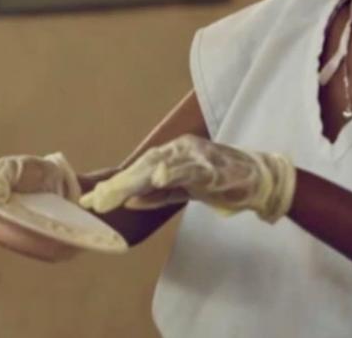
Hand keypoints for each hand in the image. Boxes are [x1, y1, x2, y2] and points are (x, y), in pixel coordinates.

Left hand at [78, 134, 296, 222]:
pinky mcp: (214, 165)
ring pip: (160, 166)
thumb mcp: (184, 192)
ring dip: (136, 180)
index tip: (91, 200)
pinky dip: (174, 172)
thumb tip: (129, 201)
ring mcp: (196, 155)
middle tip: (95, 201)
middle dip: (117, 185)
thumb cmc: (222, 184)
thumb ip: (157, 195)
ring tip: (113, 193)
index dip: (114, 184)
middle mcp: (180, 150)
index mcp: (171, 155)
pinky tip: (158, 178)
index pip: (136, 170)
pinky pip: (191, 169)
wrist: (260, 179)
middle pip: (142, 167)